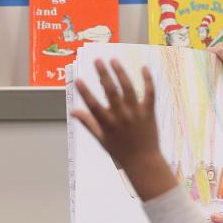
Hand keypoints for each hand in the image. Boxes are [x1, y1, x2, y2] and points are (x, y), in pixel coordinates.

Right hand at [71, 58, 174, 199]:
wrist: (144, 162)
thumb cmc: (120, 151)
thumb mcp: (101, 140)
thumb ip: (88, 124)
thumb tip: (73, 111)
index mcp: (108, 125)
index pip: (93, 106)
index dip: (85, 92)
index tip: (77, 79)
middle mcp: (122, 117)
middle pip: (111, 92)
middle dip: (103, 74)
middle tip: (97, 60)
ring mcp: (136, 114)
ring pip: (128, 89)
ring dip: (121, 73)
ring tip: (114, 60)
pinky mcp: (149, 113)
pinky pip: (150, 93)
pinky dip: (148, 80)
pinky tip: (144, 67)